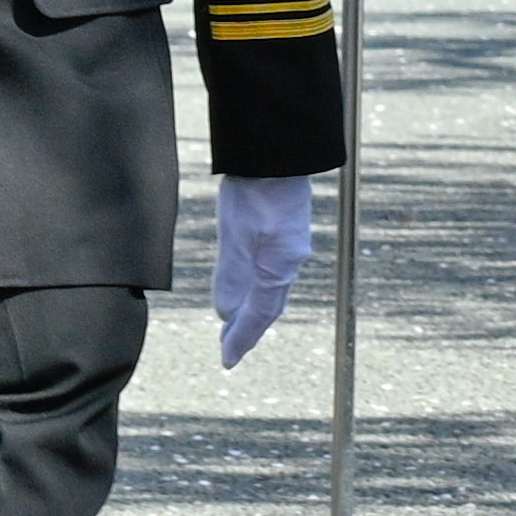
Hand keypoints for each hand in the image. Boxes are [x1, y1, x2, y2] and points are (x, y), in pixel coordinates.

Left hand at [207, 172, 317, 360]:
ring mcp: (289, 247)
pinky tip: (249, 285)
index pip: (259, 314)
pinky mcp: (284, 234)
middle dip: (249, 329)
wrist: (275, 155)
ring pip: (271, 289)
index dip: (242, 338)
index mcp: (279, 267)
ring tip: (236, 324)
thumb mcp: (235, 238)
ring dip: (253, 310)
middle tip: (230, 349)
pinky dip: (258, 289)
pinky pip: (271, 273)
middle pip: (269, 306)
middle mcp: (289, 262)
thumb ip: (231, 278)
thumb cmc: (255, 195)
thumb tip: (226, 314)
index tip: (227, 360)